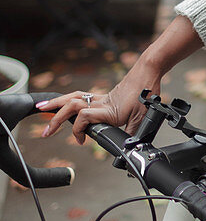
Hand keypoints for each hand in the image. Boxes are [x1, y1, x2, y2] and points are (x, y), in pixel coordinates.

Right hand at [35, 69, 154, 144]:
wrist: (148, 71)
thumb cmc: (146, 91)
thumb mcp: (143, 118)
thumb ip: (132, 134)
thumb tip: (127, 149)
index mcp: (107, 109)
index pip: (83, 117)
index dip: (77, 130)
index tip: (80, 141)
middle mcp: (100, 102)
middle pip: (71, 106)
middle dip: (55, 117)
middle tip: (45, 131)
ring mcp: (101, 98)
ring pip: (73, 98)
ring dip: (57, 104)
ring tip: (42, 108)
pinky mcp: (104, 96)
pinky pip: (81, 97)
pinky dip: (69, 100)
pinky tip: (64, 104)